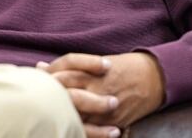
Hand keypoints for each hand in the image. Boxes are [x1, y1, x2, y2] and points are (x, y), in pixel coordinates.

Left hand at [38, 52, 164, 135]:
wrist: (155, 76)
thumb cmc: (124, 66)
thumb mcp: (96, 61)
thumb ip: (68, 67)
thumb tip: (40, 66)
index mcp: (89, 71)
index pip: (60, 76)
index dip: (45, 82)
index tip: (37, 87)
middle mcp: (95, 87)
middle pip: (65, 96)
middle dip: (52, 101)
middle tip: (41, 107)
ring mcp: (103, 105)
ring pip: (77, 116)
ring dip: (65, 119)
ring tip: (54, 121)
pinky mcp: (113, 119)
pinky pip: (94, 130)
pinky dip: (83, 132)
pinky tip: (72, 131)